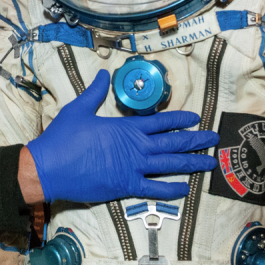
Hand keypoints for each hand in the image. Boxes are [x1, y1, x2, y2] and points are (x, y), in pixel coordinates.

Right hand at [26, 70, 219, 202]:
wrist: (50, 167)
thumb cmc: (63, 137)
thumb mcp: (79, 109)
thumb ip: (95, 92)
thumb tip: (104, 74)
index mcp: (127, 128)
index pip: (161, 121)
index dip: (180, 119)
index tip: (196, 118)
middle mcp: (136, 148)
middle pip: (173, 142)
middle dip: (196, 140)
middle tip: (213, 139)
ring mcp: (133, 169)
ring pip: (170, 165)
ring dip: (191, 163)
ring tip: (209, 162)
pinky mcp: (126, 187)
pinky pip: (155, 189)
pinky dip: (171, 189)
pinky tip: (185, 189)